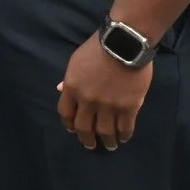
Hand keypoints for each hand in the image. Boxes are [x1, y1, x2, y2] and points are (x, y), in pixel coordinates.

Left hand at [56, 34, 153, 150]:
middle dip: (86, 139)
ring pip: (105, 131)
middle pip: (84, 127)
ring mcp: (108, 105)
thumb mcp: (76, 61)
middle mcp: (88, 101)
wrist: (124, 43)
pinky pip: (125, 127)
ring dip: (106, 141)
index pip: (66, 113)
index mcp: (72, 88)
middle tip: (90, 145)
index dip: (69, 125)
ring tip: (109, 145)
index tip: (73, 130)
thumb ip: (69, 79)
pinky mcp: (129, 107)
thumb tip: (60, 90)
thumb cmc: (98, 48)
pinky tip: (123, 138)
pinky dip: (124, 135)